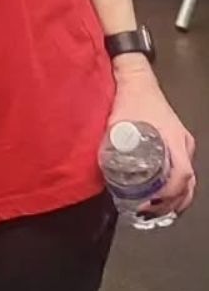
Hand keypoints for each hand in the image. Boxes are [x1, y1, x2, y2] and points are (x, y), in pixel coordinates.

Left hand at [108, 58, 196, 217]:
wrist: (136, 77)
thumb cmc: (130, 99)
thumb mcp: (118, 124)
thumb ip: (111, 146)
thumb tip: (102, 172)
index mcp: (174, 141)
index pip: (182, 176)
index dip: (169, 194)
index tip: (151, 203)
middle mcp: (183, 144)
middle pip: (188, 183)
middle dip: (172, 203)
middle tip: (150, 213)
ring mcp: (182, 143)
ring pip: (187, 178)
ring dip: (175, 197)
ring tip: (154, 210)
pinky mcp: (177, 141)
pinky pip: (182, 169)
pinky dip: (175, 185)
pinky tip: (160, 194)